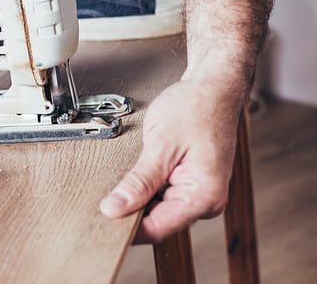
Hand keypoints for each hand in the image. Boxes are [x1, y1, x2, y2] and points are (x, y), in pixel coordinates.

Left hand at [99, 73, 245, 243]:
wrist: (214, 87)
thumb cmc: (196, 107)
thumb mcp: (161, 144)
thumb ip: (139, 181)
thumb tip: (115, 208)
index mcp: (203, 196)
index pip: (158, 229)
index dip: (127, 228)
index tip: (102, 220)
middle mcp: (205, 201)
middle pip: (157, 222)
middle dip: (130, 211)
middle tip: (105, 197)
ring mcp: (198, 193)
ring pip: (157, 210)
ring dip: (138, 198)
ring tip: (124, 178)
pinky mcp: (189, 184)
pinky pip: (162, 196)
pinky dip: (146, 188)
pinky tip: (138, 174)